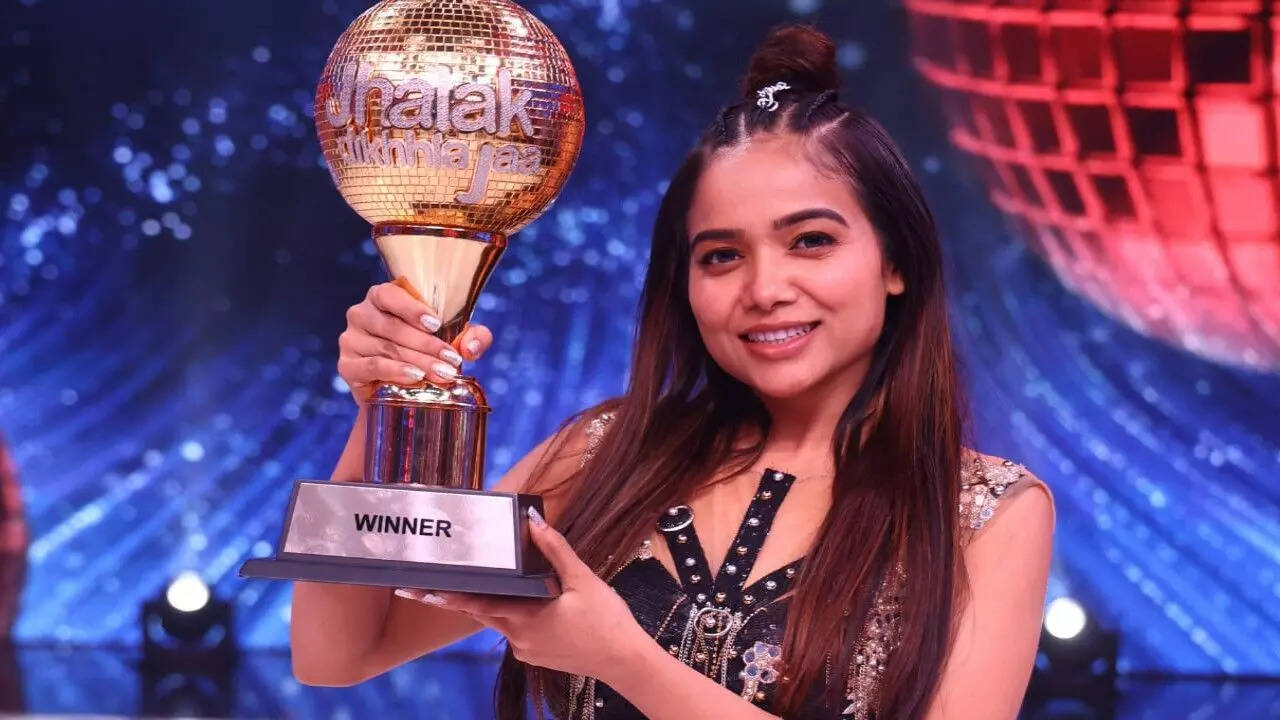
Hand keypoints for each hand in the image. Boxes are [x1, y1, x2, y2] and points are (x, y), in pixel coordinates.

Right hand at [338, 281, 493, 404]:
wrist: (398, 390)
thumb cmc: (425, 353)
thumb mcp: (452, 340)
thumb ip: (471, 337)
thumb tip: (472, 347)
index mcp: (382, 297)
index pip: (389, 294)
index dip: (412, 308)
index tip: (437, 324)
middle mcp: (361, 314)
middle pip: (392, 327)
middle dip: (427, 345)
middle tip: (452, 361)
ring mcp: (351, 340)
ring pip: (387, 348)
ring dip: (418, 361)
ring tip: (443, 374)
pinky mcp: (347, 365)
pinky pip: (372, 366)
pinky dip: (395, 371)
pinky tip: (415, 377)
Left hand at [395, 508, 651, 680]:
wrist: (626, 661)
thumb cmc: (607, 620)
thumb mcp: (583, 579)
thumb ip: (555, 550)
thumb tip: (534, 521)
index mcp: (525, 616)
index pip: (477, 603)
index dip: (448, 595)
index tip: (420, 590)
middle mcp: (519, 637)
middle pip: (481, 611)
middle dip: (455, 599)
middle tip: (423, 588)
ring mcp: (526, 649)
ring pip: (500, 620)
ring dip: (491, 604)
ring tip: (481, 585)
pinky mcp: (536, 656)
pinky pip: (516, 631)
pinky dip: (513, 615)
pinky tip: (527, 604)